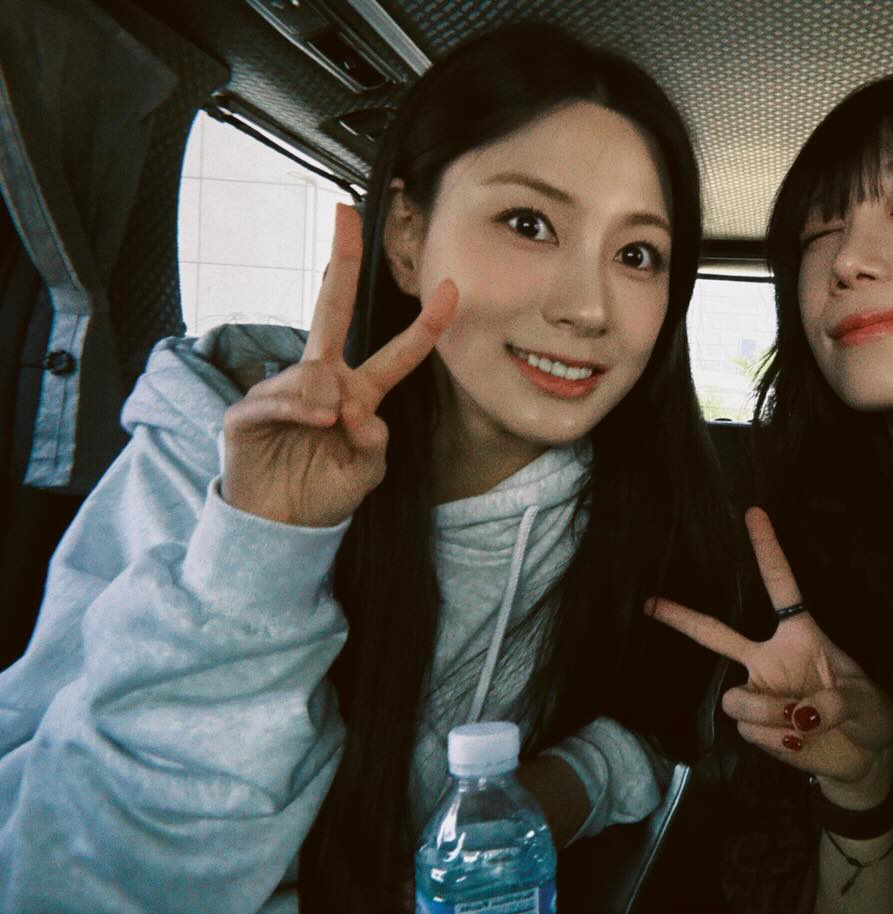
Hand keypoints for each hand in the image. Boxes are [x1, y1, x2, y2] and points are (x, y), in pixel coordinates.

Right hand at [221, 204, 457, 526]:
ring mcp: (283, 389)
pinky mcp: (248, 409)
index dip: (427, 325)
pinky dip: (297, 410)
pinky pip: (280, 397)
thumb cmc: (325, 493)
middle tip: (346, 214)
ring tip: (325, 431)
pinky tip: (309, 423)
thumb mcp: (366, 473)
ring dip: (326, 404)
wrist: (279, 527)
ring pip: (314, 373)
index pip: (399, 354)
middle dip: (340, 259)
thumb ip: (374, 445)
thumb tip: (359, 411)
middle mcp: (323, 381)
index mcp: (360, 393)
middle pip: (332, 308)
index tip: (451, 288)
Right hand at [646, 507, 892, 807]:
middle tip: (651, 604)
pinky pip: (750, 730)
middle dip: (682, 618)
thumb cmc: (868, 715)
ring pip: (736, 699)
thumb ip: (836, 701)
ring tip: (804, 724)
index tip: (755, 512)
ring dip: (770, 714)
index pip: (781, 587)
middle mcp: (769, 659)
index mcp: (800, 635)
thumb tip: (800, 713)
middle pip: (717, 634)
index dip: (768, 550)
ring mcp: (758, 692)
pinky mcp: (755, 728)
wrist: (864, 758)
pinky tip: (799, 741)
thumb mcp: (867, 700)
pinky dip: (778, 739)